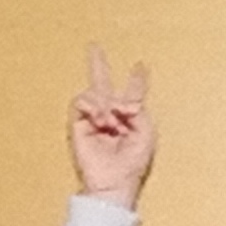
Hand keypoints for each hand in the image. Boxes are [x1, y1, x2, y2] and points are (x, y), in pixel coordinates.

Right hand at [69, 45, 156, 206]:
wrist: (113, 179)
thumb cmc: (133, 162)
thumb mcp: (147, 133)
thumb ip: (138, 111)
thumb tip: (118, 101)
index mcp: (130, 118)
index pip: (132, 94)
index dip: (137, 80)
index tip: (141, 65)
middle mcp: (111, 115)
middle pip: (103, 85)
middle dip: (98, 65)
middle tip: (94, 46)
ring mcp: (93, 118)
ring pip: (94, 93)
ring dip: (105, 104)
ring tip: (111, 123)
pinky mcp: (78, 123)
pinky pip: (82, 102)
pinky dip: (93, 107)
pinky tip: (101, 120)